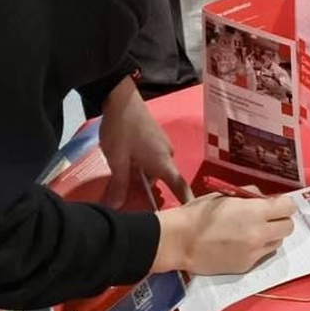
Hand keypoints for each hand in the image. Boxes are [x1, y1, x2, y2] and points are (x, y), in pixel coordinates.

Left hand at [99, 77, 192, 207]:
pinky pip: (152, 155)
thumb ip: (119, 185)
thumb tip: (117, 208)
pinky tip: (126, 160)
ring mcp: (162, 142)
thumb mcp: (117, 160)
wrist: (120, 96)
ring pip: (155, 166)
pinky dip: (142, 162)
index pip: (180, 186)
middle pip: (162, 178)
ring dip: (142, 173)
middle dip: (148, 188)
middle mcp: (167, 153)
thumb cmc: (121, 130)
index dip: (186, 201)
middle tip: (130, 196)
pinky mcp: (155, 134)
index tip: (192, 214)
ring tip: (123, 176)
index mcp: (163, 162)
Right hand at [151, 193, 295, 275]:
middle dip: (280, 220)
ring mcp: (254, 253)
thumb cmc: (199, 213)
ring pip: (277, 243)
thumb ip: (250, 196)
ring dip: (270, 236)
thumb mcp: (226, 196)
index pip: (289, 207)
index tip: (276, 204)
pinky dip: (257, 249)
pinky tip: (240, 244)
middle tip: (267, 218)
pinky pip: (262, 255)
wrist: (180, 241)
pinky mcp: (246, 267)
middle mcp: (260, 234)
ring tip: (252, 231)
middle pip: (288, 227)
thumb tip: (264, 199)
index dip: (284, 204)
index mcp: (255, 212)